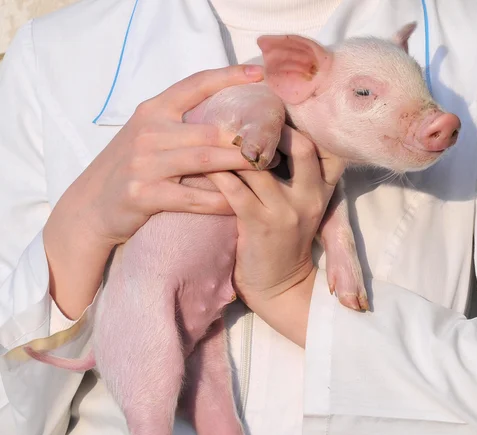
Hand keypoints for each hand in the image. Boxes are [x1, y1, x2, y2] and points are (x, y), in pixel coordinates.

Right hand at [55, 64, 263, 247]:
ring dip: (241, 166)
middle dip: (247, 139)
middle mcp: (149, 131)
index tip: (259, 76)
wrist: (90, 207)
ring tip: (267, 170)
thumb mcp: (146, 137)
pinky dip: (220, 202)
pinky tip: (240, 206)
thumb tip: (224, 122)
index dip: (228, 77)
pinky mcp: (144, 194)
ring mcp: (145, 163)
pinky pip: (193, 198)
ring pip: (206, 160)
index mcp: (152, 111)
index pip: (195, 85)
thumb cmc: (128, 170)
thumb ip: (178, 126)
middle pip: (210, 129)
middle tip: (276, 146)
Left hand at [208, 127, 344, 346]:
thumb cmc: (280, 240)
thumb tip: (265, 130)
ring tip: (210, 127)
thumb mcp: (298, 204)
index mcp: (323, 187)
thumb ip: (291, 172)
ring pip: (261, 164)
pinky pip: (235, 189)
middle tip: (242, 106)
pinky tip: (198, 162)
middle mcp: (312, 195)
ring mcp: (288, 210)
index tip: (278, 98)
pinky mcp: (261, 225)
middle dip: (272, 124)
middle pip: (301, 144)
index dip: (305, 120)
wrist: (278, 286)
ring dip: (232, 145)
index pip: (325, 143)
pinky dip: (216, 173)